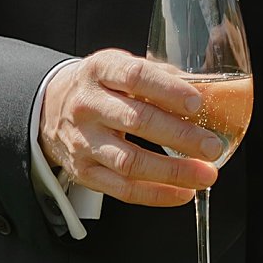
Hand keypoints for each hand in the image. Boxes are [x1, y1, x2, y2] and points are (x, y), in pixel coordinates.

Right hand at [39, 49, 224, 207]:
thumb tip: (209, 91)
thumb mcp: (121, 68)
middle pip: (137, 121)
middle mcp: (88, 105)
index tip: (197, 103)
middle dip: (180, 136)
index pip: (135, 77)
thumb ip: (162, 77)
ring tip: (205, 174)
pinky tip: (182, 192)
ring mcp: (83, 140)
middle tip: (212, 146)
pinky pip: (122, 189)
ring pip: (130, 161)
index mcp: (100, 70)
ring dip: (173, 171)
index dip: (168, 90)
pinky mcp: (83, 171)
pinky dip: (156, 194)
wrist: (50, 107)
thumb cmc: (99, 86)